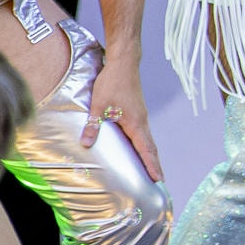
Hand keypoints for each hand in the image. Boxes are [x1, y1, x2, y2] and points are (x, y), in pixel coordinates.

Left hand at [84, 55, 162, 177]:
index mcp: (136, 123)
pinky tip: (138, 149)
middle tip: (159, 181)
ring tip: (150, 169)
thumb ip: (94, 124)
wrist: (124, 63)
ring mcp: (141, 116)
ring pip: (148, 140)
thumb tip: (86, 143)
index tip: (158, 179)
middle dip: (154, 165)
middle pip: (151, 148)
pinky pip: (143, 133)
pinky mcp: (137, 112)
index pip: (146, 149)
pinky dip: (144, 145)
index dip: (152, 165)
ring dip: (150, 155)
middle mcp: (142, 121)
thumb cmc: (113, 82)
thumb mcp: (99, 105)